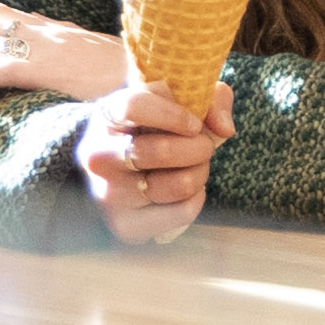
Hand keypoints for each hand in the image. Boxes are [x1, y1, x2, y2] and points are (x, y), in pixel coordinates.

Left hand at [0, 1, 130, 101]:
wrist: (170, 86)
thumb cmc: (137, 83)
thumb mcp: (97, 69)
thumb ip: (70, 67)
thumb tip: (53, 75)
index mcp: (57, 32)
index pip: (0, 13)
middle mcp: (50, 33)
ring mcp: (53, 49)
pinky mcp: (57, 71)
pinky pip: (5, 68)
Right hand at [77, 81, 218, 246]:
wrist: (118, 170)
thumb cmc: (154, 127)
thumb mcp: (176, 101)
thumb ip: (209, 99)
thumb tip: (225, 129)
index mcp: (106, 116)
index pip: (135, 107)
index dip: (173, 114)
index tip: (195, 124)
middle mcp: (99, 156)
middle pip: (162, 151)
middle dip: (200, 147)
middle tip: (205, 146)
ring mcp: (108, 193)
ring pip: (177, 185)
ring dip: (201, 173)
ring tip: (197, 166)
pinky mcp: (124, 224)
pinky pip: (182, 212)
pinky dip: (197, 198)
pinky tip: (189, 189)